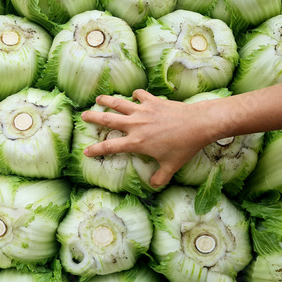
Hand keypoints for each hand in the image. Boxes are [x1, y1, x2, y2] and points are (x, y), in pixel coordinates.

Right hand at [81, 90, 219, 187]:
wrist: (197, 124)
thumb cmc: (184, 146)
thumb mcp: (171, 166)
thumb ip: (160, 177)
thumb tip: (154, 185)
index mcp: (136, 142)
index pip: (110, 147)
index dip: (96, 149)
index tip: (86, 151)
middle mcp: (135, 125)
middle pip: (108, 120)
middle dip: (93, 117)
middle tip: (84, 115)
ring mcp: (143, 111)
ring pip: (119, 103)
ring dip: (107, 100)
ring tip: (98, 99)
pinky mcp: (153, 101)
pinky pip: (140, 95)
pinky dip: (136, 95)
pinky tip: (135, 96)